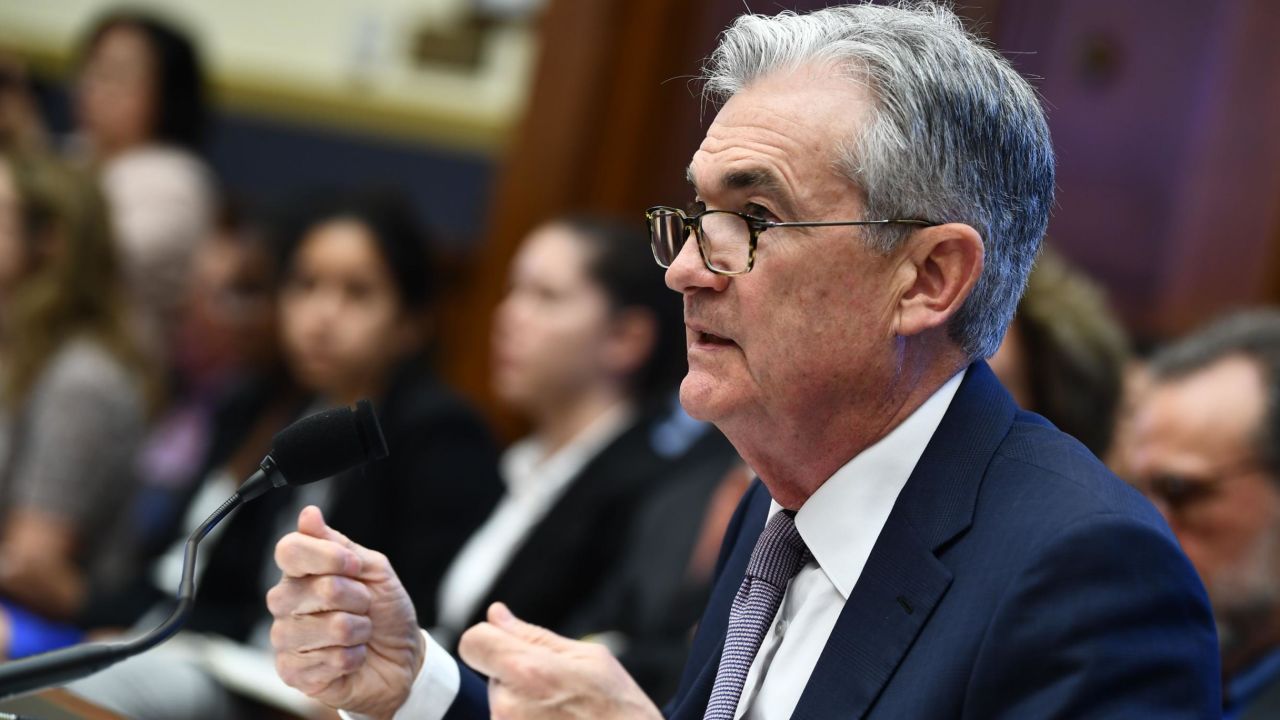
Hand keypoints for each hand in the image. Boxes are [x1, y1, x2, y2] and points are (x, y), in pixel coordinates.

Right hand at [268, 506, 423, 718]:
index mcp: (301, 572)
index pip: (290, 550)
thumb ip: (339, 545)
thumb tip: (308, 514)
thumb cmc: (385, 611)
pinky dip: (354, 657)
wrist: (402, 658)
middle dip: (357, 598)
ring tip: (359, 634)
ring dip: (359, 631)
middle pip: (318, 588)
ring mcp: (286, 638)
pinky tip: (351, 657)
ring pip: (329, 627)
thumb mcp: (373, 570)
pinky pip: (330, 660)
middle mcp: (286, 603)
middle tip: (364, 607)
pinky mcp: (292, 672)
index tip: (355, 566)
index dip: (328, 556)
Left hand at [459, 603, 661, 719]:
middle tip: (558, 688)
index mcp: (527, 671)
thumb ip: (533, 636)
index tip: (507, 644)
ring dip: (523, 702)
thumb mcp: (587, 657)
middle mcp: (507, 707)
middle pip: (492, 672)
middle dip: (517, 674)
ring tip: (562, 711)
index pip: (473, 642)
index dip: (490, 638)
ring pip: (501, 701)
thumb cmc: (618, 708)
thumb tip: (497, 615)